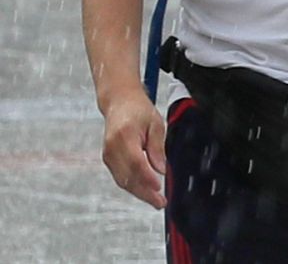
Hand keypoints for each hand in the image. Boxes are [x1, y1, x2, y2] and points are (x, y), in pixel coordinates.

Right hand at [100, 89, 166, 208]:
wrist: (119, 103)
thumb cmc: (138, 110)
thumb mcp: (156, 124)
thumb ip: (157, 147)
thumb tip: (160, 169)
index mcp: (124, 135)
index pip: (135, 162)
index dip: (147, 177)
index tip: (158, 187)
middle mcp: (112, 147)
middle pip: (127, 175)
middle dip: (144, 192)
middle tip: (160, 203)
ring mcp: (108, 154)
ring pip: (123, 180)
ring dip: (139, 192)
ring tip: (156, 201)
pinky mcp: (108, 159)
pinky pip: (120, 176)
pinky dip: (133, 185)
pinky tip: (145, 191)